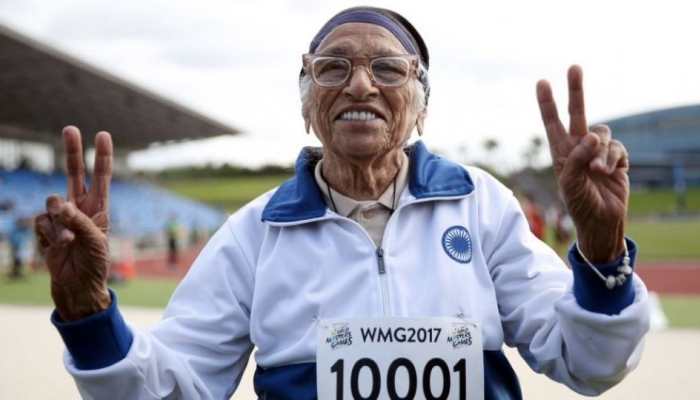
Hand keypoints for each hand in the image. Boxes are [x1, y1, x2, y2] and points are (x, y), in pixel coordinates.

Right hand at [34, 126, 112, 320]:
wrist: (77, 287)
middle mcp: (80, 208)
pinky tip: (57, 247)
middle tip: (71, 128)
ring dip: (58, 221)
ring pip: (51, 202)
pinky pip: (41, 222)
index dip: (102, 156)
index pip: (100, 177)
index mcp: (99, 208)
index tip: (103, 135)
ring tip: (69, 241)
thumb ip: (78, 220)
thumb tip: (58, 204)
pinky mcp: (45, 230)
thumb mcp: (94, 241)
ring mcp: (61, 218)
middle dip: (72, 151)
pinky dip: (49, 234)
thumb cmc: (94, 264)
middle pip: (73, 173)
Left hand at [536, 66, 628, 262]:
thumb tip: (591, 137)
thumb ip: (576, 159)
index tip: (541, 82)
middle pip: (578, 114)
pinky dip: (615, 160)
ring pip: (602, 133)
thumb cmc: (579, 204)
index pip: (552, 123)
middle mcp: (578, 148)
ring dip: (601, 151)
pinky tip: (612, 173)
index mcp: (560, 152)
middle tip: (574, 67)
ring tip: (598, 172)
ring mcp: (598, 152)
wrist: (601, 222)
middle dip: (576, 91)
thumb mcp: (569, 183)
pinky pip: (618, 148)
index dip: (547, 103)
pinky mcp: (617, 158)